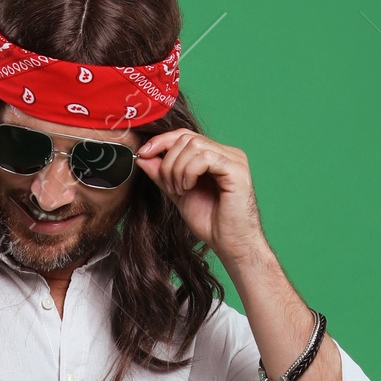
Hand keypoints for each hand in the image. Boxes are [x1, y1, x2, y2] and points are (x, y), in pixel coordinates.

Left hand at [136, 129, 267, 267]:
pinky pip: (205, 157)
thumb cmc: (210, 223)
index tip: (143, 154)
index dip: (161, 141)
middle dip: (168, 161)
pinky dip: (189, 172)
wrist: (230, 244)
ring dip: (177, 169)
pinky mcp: (236, 170)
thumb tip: (143, 157)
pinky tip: (189, 188)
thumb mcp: (178, 193)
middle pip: (186, 138)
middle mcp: (226, 153)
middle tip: (170, 187)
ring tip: (179, 190)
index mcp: (214, 156)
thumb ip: (163, 175)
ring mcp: (233, 159)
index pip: (184, 135)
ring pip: (194, 145)